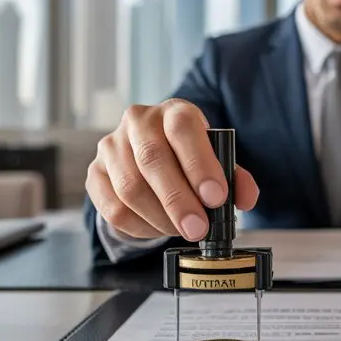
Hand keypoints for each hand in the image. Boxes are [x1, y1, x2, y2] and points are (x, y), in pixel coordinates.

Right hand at [86, 99, 258, 240]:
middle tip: (198, 229)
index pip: (183, 128)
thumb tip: (245, 198)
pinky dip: (140, 227)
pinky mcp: (94, 173)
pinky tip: (159, 228)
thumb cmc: (187, 156)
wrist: (151, 153)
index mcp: (173, 111)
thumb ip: (234, 177)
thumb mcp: (215, 159)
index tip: (215, 197)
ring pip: (130, 187)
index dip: (199, 164)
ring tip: (182, 230)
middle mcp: (138, 121)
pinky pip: (113, 208)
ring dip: (160, 217)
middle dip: (178, 201)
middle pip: (152, 160)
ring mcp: (111, 146)